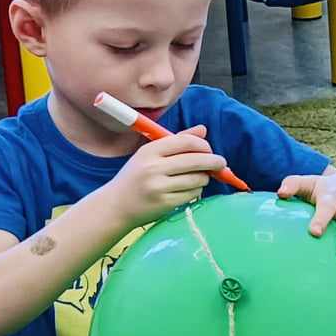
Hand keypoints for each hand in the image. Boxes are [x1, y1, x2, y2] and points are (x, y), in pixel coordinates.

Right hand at [106, 127, 223, 225]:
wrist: (115, 206)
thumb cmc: (135, 177)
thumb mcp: (150, 155)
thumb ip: (177, 141)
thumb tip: (203, 129)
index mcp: (149, 151)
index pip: (186, 142)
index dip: (204, 145)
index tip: (209, 150)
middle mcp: (153, 168)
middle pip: (197, 160)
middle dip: (214, 161)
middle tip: (221, 163)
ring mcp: (159, 187)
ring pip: (198, 179)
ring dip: (204, 178)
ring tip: (196, 178)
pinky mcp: (165, 204)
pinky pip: (193, 194)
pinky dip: (195, 191)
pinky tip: (187, 190)